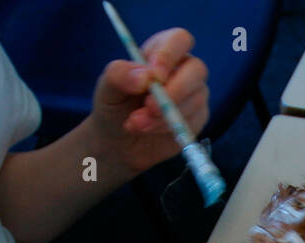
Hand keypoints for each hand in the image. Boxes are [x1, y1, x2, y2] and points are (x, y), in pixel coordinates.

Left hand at [91, 28, 209, 174]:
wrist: (119, 141)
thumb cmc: (115, 106)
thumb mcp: (107, 88)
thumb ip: (120, 75)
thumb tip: (145, 76)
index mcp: (162, 51)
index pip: (179, 40)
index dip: (169, 56)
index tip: (154, 76)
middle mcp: (183, 69)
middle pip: (197, 70)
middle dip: (175, 91)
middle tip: (150, 107)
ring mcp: (194, 95)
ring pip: (195, 99)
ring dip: (164, 115)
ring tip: (137, 123)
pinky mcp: (197, 119)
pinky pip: (193, 121)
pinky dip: (169, 128)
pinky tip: (149, 130)